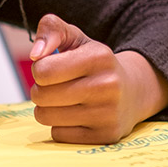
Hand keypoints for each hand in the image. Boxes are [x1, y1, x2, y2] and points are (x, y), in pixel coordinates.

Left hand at [28, 14, 167, 144]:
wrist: (132, 90)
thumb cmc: (93, 62)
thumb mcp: (74, 36)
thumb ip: (50, 29)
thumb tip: (35, 54)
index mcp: (98, 57)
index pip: (42, 71)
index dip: (39, 69)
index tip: (51, 67)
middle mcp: (107, 86)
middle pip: (40, 96)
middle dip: (40, 89)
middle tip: (56, 85)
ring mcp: (108, 114)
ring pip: (45, 117)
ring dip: (46, 108)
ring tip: (64, 100)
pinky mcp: (105, 136)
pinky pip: (58, 135)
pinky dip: (59, 126)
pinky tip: (75, 115)